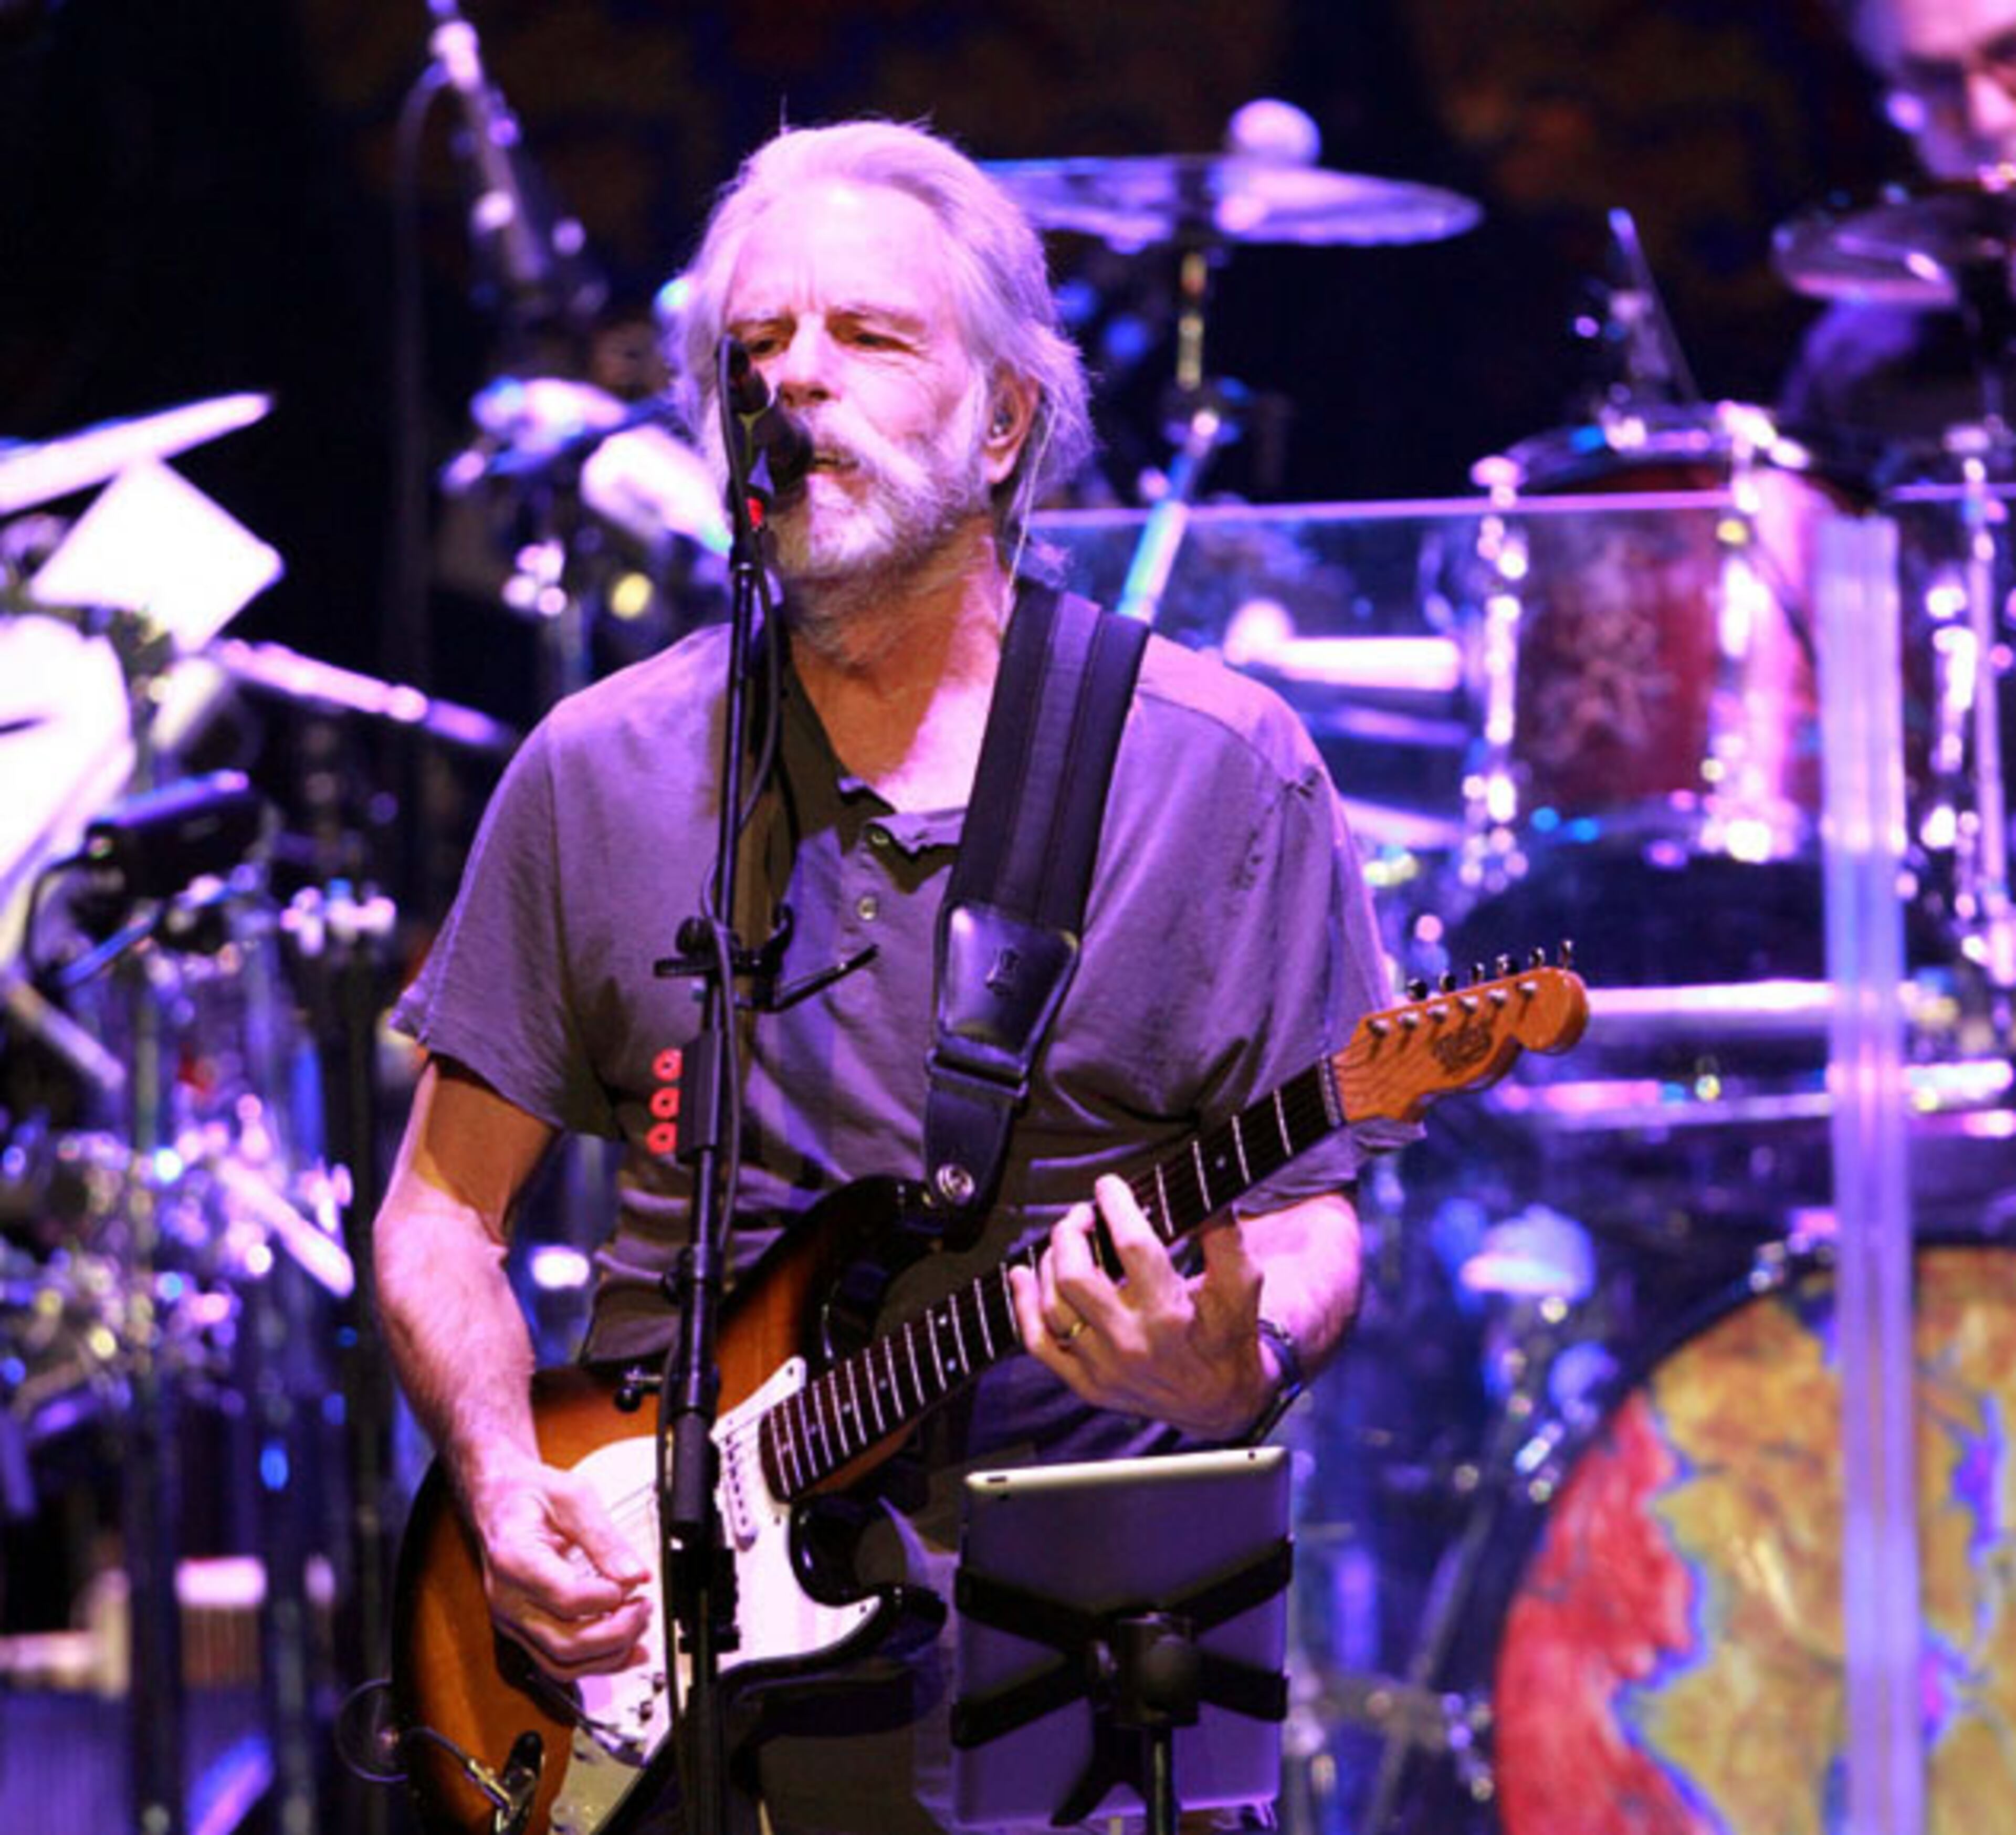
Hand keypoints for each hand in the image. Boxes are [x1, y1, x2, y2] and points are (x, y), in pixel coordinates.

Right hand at [467, 1456, 653, 1679]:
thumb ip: (604, 1537)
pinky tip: (625, 1650)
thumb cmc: (529, 1494)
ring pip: (561, 1664)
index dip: (606, 1598)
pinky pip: (557, 1662)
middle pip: (564, 1642)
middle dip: (615, 1633)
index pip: (564, 1597)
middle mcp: (507, 1599)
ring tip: (640, 1629)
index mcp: (514, 1558)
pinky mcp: (522, 1631)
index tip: (634, 1585)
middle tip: (645, 1608)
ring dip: (609, 1656)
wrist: (497, 1502)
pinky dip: (595, 1663)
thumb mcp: (572, 1496)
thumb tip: (636, 1574)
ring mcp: (512, 1620)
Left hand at [1006, 1174, 1274, 1439]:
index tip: (1109, 1186)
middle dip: (1071, 1231)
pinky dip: (1023, 1306)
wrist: (1221, 1405)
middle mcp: (1131, 1342)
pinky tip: (1021, 1275)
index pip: (1132, 1246)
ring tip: (1066, 1241)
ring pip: (1052, 1305)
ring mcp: (1104, 1367)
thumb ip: (1223, 1236)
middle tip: (1083, 1214)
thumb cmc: (1229, 1337)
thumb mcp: (1241, 1285)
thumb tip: (1200, 1191)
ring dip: (1050, 1261)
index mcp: (1169, 1314)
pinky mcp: (1087, 1385)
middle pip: (1075, 1275)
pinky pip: (1039, 1344)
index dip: (1116, 1206)